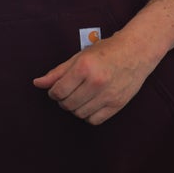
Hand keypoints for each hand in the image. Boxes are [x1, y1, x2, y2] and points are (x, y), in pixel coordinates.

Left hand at [32, 32, 163, 125]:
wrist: (136, 52)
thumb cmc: (105, 51)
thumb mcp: (79, 57)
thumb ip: (57, 72)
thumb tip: (37, 83)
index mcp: (84, 67)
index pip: (58, 91)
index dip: (53, 93)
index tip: (56, 90)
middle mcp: (96, 82)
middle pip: (68, 104)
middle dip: (62, 100)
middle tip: (67, 93)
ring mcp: (108, 95)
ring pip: (80, 114)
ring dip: (74, 108)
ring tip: (78, 97)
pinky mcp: (118, 104)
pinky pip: (95, 120)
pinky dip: (88, 115)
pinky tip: (89, 104)